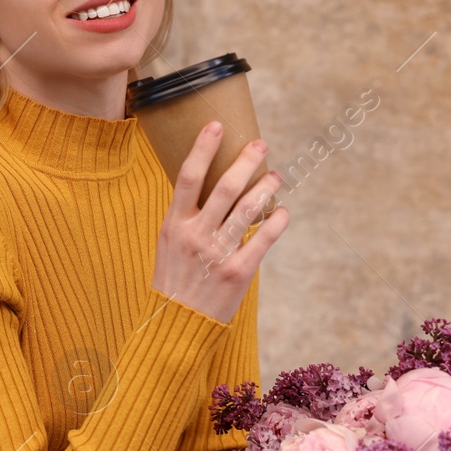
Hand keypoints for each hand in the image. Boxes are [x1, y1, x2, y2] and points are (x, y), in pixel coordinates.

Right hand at [150, 121, 288, 323]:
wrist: (176, 324)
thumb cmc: (174, 279)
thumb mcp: (168, 243)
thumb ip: (186, 216)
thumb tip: (210, 184)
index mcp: (173, 224)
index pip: (188, 177)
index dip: (202, 148)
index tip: (216, 125)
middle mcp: (194, 235)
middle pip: (224, 188)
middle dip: (245, 162)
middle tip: (261, 145)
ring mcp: (216, 254)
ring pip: (246, 210)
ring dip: (266, 187)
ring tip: (277, 175)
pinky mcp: (237, 273)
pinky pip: (263, 240)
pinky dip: (276, 222)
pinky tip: (283, 212)